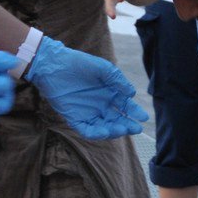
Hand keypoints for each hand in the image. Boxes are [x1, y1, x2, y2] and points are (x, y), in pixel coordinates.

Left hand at [25, 35, 148, 138]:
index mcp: (109, 93)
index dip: (135, 112)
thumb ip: (117, 80)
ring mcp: (88, 113)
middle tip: (136, 129)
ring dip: (113, 130)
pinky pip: (87, 129)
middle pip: (117, 119)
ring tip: (121, 129)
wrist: (54, 65)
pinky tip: (104, 131)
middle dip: (127, 125)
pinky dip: (95, 133)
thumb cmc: (79, 64)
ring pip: (104, 126)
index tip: (143, 117)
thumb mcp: (102, 68)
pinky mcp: (74, 118)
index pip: (125, 106)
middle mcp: (101, 105)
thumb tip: (132, 94)